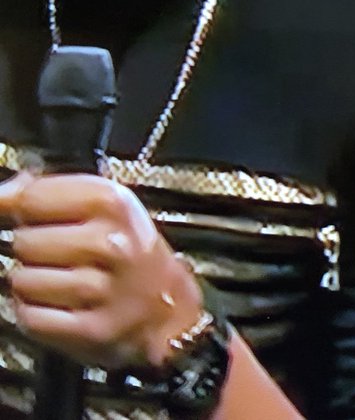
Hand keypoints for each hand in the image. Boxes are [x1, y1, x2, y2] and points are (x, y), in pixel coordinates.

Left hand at [0, 173, 203, 369]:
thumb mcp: (104, 208)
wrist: (169, 306)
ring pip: (22, 281)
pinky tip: (59, 306)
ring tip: (62, 283)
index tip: (42, 218)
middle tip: (64, 255)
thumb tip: (2, 194)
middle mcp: (111, 243)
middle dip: (33, 250)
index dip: (29, 211)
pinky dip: (36, 315)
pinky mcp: (92, 329)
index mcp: (115, 203)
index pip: (32, 198)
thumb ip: (48, 194)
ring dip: (32, 285)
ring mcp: (102, 288)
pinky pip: (31, 318)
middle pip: (24, 242)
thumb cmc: (131, 251)